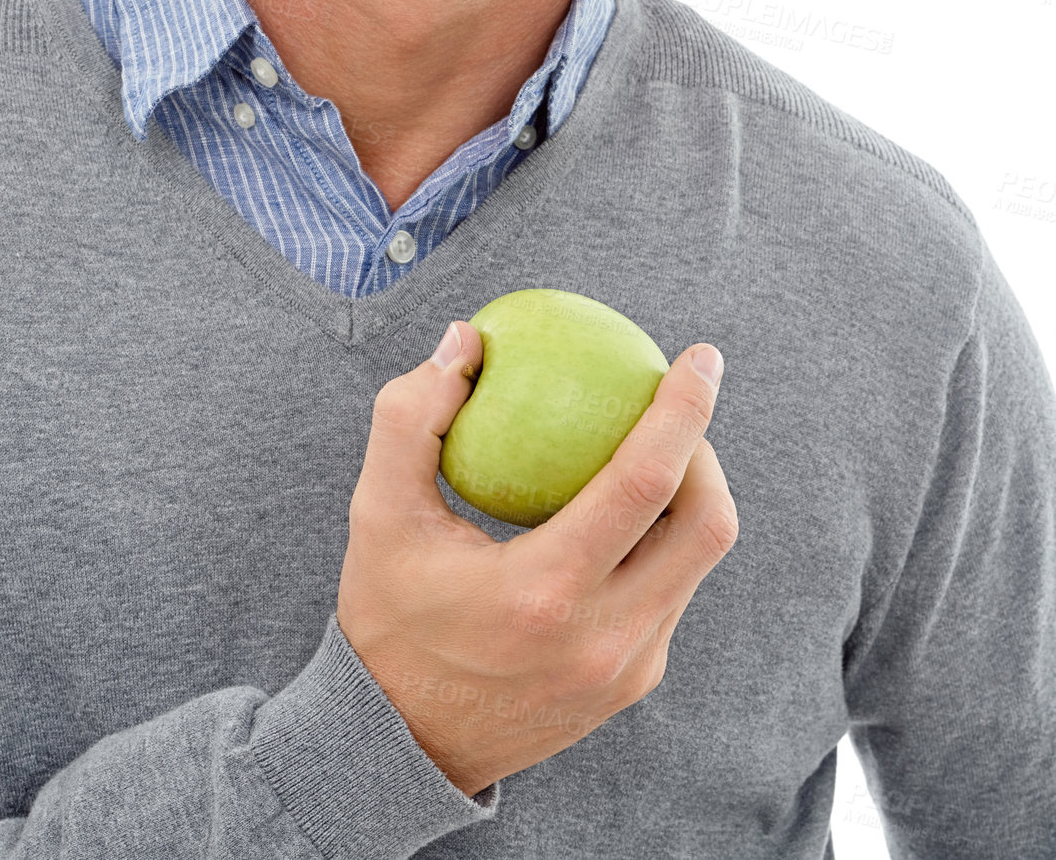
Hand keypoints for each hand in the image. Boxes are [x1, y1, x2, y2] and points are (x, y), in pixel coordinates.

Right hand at [336, 322, 737, 798]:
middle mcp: (603, 636)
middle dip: (707, 448)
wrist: (399, 747)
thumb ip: (413, 415)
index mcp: (546, 592)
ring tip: (654, 447)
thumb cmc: (387, 616)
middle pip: (708, 525)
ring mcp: (628, 668)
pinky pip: (672, 593)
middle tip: (679, 402)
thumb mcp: (377, 511)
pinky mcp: (633, 683)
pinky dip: (663, 539)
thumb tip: (465, 340)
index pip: (647, 482)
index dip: (686, 410)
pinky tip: (626, 509)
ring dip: (691, 494)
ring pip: (699, 562)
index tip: (700, 356)